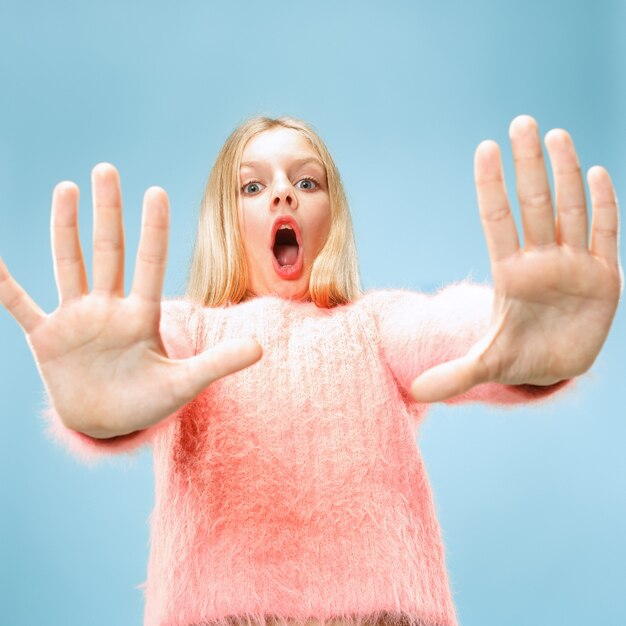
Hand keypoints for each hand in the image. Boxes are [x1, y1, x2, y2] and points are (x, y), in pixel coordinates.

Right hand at [0, 164, 261, 436]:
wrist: (108, 423)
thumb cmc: (147, 402)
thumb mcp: (184, 384)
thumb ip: (219, 363)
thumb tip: (262, 347)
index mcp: (141, 316)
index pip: (149, 265)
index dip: (153, 231)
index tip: (156, 192)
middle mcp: (108, 308)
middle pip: (109, 252)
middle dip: (108, 213)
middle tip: (106, 170)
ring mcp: (75, 319)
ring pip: (69, 264)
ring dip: (65, 228)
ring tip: (67, 188)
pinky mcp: (46, 338)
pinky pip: (19, 304)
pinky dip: (3, 283)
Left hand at [410, 115, 622, 402]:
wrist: (556, 365)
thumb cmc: (519, 356)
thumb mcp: (487, 366)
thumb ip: (454, 375)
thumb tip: (413, 392)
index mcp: (510, 274)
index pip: (498, 221)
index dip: (492, 187)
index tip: (485, 149)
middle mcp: (541, 261)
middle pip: (535, 204)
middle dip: (529, 166)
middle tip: (522, 122)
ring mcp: (574, 264)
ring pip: (571, 209)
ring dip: (567, 173)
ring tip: (557, 135)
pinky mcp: (605, 277)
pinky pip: (606, 234)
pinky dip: (604, 207)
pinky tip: (597, 173)